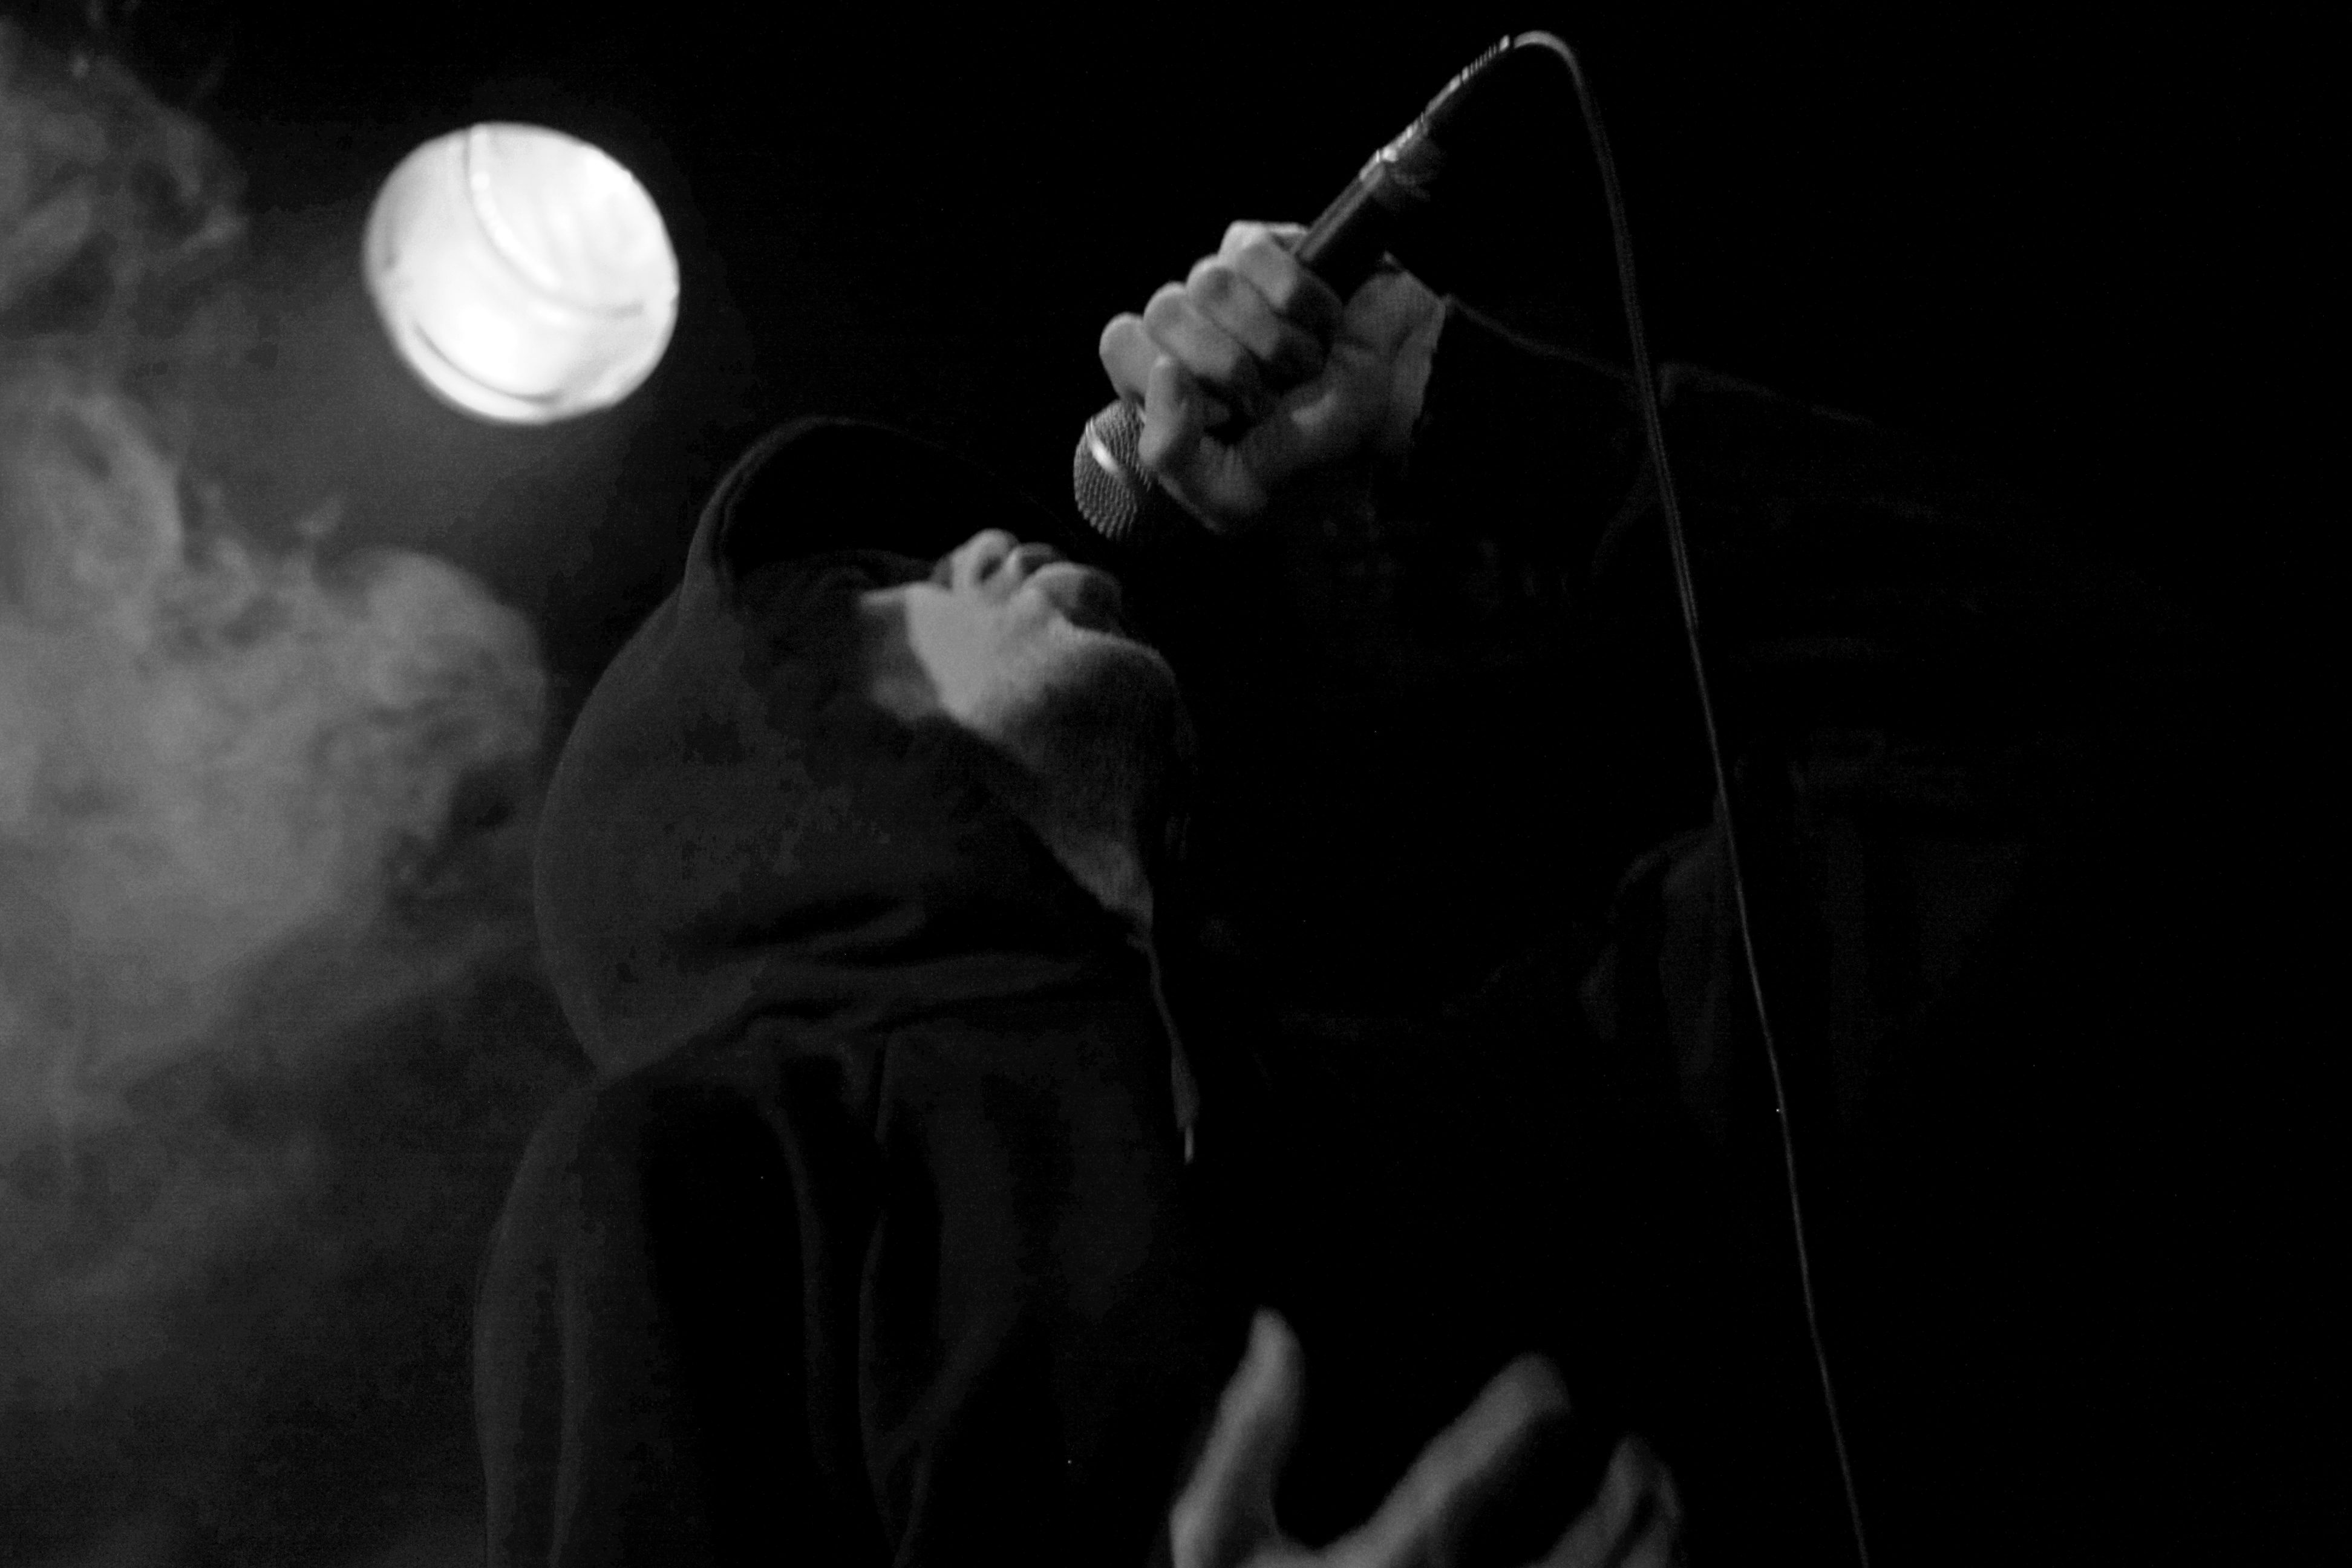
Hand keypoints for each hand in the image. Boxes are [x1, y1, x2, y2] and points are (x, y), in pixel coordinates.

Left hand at [1097, 222, 1443, 534]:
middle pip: (1163, 310)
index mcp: (1167, 385)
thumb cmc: (1322, 450)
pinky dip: (1298, 296)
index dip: (1163, 372)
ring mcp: (1227, 284)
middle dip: (1228, 364)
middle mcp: (1189, 329)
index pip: (1121, 344)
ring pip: (1209, 280)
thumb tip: (1163, 373)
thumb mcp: (1239, 493)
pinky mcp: (1270, 248)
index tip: (1220, 410)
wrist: (1405, 403)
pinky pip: (1253, 251)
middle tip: (1273, 394)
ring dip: (1273, 339)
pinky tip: (1324, 322)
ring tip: (1309, 363)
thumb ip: (1172, 458)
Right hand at [1172, 1313, 1682, 1567]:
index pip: (1448, 1494)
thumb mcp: (1219, 1534)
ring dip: (1642, 1555)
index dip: (1501, 1434)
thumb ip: (1250, 1436)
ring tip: (1667, 1501)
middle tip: (1643, 1452)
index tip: (1549, 1378)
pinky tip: (1659, 1557)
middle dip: (1613, 1508)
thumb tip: (1276, 1333)